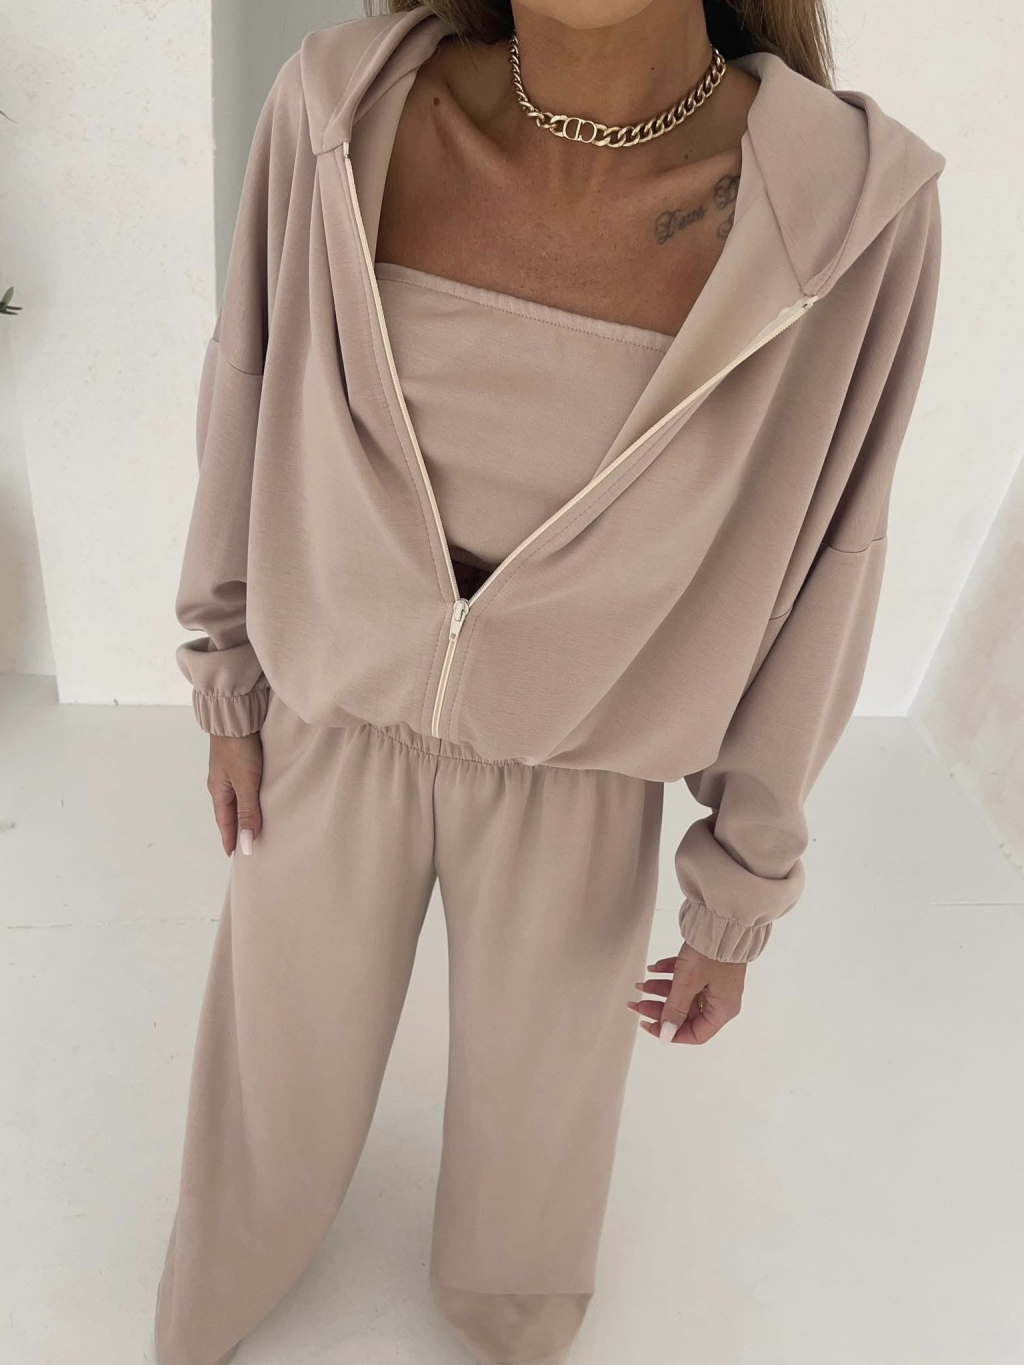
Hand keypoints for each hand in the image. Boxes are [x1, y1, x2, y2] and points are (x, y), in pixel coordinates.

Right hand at [207, 733, 263, 856]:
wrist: (236, 715)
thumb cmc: (239, 747)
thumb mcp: (245, 782)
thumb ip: (248, 811)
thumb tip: (245, 843)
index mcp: (219, 791)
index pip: (225, 823)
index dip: (231, 839)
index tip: (234, 854)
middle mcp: (222, 783)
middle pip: (229, 812)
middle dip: (236, 829)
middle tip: (243, 844)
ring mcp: (229, 771)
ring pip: (236, 799)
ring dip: (242, 813)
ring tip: (251, 824)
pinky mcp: (239, 759)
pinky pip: (243, 786)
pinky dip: (248, 797)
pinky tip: (255, 797)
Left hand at [628, 942, 745, 1044]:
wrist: (722, 919)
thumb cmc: (711, 953)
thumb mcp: (688, 983)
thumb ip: (675, 1010)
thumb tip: (666, 1035)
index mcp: (722, 1009)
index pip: (696, 1034)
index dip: (671, 1033)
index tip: (649, 1025)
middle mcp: (720, 998)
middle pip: (685, 1013)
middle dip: (659, 1009)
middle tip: (637, 1004)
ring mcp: (714, 981)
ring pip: (683, 993)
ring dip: (660, 990)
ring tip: (640, 983)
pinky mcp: (708, 966)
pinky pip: (686, 976)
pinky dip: (668, 974)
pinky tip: (653, 968)